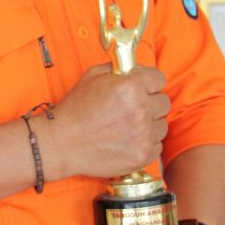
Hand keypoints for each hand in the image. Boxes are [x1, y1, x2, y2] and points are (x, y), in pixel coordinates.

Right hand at [46, 64, 169, 180]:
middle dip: (150, 102)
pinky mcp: (142, 155)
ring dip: (149, 124)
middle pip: (163, 102)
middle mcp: (141, 110)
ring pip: (162, 125)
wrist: (61, 143)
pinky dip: (145, 143)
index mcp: (130, 87)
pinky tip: (127, 140)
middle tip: (132, 108)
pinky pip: (157, 145)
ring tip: (128, 126)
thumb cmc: (75, 109)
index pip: (159, 78)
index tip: (142, 87)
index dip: (149, 82)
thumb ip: (119, 68)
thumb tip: (136, 69)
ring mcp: (143, 135)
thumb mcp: (92, 76)